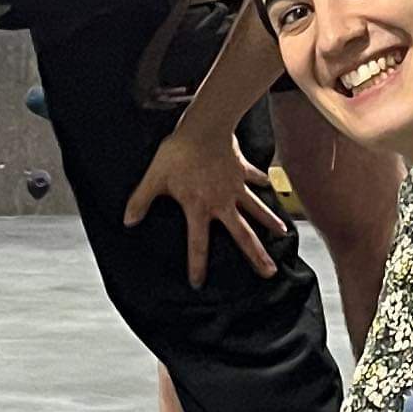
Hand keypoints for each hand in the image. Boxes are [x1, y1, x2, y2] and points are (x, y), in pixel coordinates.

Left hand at [123, 125, 288, 287]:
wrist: (204, 127)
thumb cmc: (178, 153)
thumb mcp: (155, 177)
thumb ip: (141, 200)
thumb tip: (128, 221)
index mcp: (199, 208)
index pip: (198, 244)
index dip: (197, 265)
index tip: (198, 284)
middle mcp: (222, 203)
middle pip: (242, 235)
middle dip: (256, 255)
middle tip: (269, 272)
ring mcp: (235, 187)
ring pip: (257, 210)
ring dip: (270, 222)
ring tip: (284, 234)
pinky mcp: (242, 170)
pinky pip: (254, 178)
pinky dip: (263, 181)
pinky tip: (271, 186)